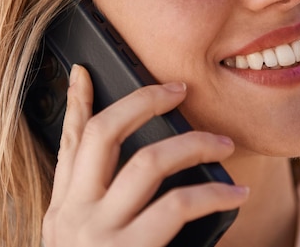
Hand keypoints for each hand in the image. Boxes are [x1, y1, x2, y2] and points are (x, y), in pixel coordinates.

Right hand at [42, 64, 247, 246]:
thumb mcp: (85, 241)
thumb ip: (102, 204)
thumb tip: (144, 168)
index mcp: (63, 208)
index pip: (68, 142)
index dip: (75, 102)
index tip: (85, 70)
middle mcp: (74, 215)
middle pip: (103, 135)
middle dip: (143, 102)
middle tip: (178, 89)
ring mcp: (98, 235)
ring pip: (147, 163)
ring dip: (191, 144)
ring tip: (222, 142)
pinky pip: (177, 206)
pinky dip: (212, 192)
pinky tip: (235, 192)